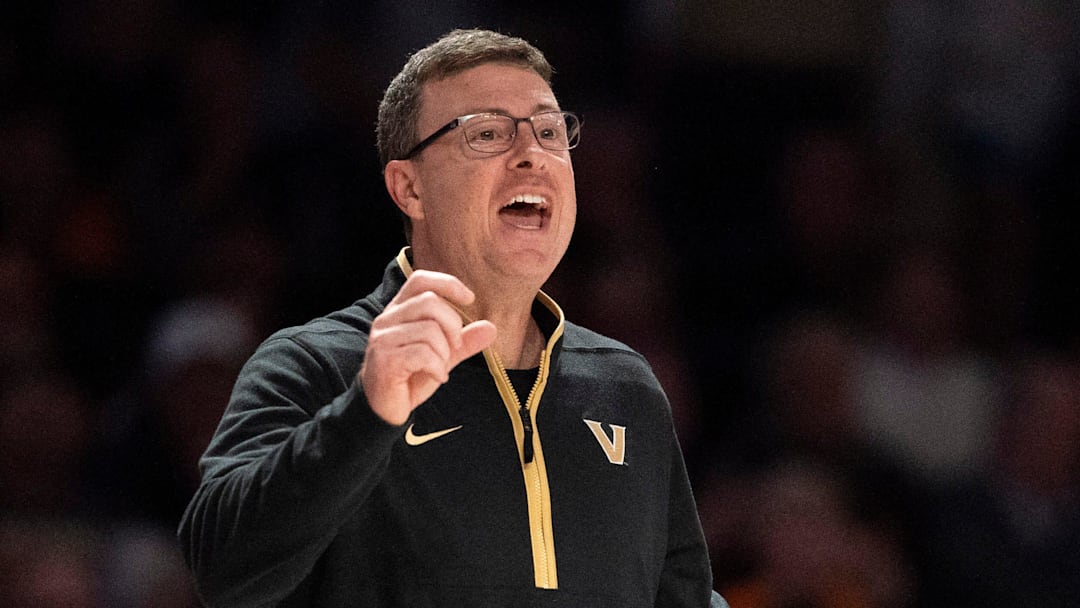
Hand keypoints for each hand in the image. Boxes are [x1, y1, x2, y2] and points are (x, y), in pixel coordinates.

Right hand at [358, 270, 496, 424]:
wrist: (385, 410)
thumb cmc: (411, 378)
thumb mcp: (442, 356)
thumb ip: (464, 341)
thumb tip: (491, 327)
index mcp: (398, 311)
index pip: (420, 280)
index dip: (448, 283)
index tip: (469, 299)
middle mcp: (386, 319)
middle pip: (430, 302)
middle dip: (453, 326)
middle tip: (455, 349)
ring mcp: (383, 339)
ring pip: (429, 330)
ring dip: (444, 353)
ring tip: (440, 368)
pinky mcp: (384, 360)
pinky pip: (423, 354)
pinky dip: (438, 367)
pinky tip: (438, 378)